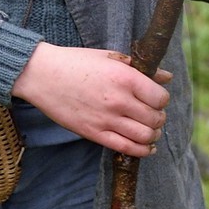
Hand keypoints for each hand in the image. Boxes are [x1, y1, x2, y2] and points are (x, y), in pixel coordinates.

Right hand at [11, 44, 171, 156]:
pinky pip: (126, 148)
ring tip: (149, 130)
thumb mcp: (109, 57)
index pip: (160, 98)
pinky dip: (142, 150)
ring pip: (145, 136)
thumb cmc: (75, 62)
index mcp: (125, 77)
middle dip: (159, 118)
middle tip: (153, 115)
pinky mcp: (94, 133)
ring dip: (152, 135)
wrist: (41, 75)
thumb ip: (140, 68)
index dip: (161, 100)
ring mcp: (106, 119)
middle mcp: (119, 100)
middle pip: (155, 118)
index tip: (155, 99)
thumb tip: (167, 77)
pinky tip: (146, 147)